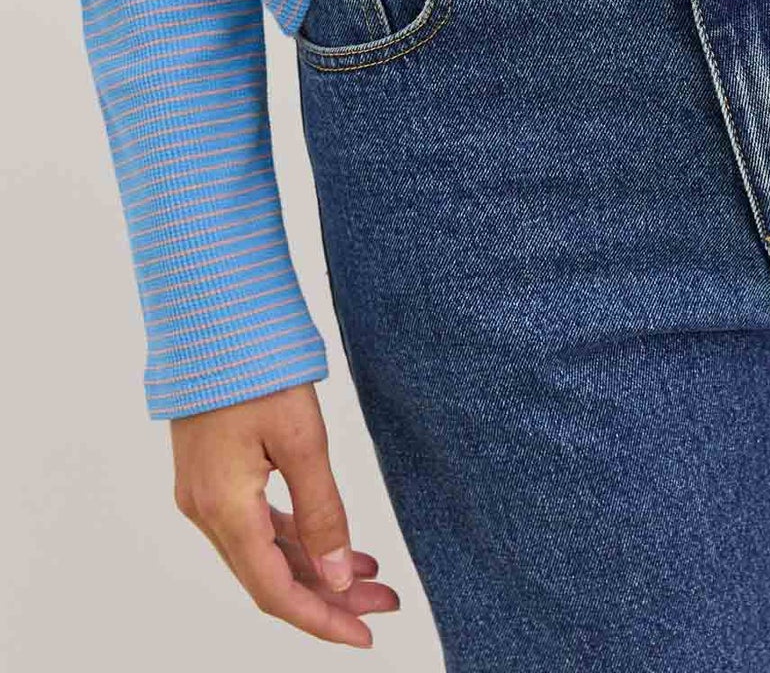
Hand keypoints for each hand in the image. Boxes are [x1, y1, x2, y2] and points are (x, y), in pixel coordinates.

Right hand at [171, 382, 399, 648]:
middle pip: (270, 577)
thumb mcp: (302, 439)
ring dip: (314, 567)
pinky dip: (293, 537)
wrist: (209, 316)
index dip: (321, 620)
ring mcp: (203, 492)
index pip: (275, 591)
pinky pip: (253, 524)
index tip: (365, 634)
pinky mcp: (211, 473)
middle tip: (384, 602)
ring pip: (262, 552)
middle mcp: (205, 510)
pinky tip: (329, 541)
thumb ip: (322, 512)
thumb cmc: (255, 368)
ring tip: (369, 574)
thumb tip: (340, 577)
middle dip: (328, 596)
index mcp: (223, 509)